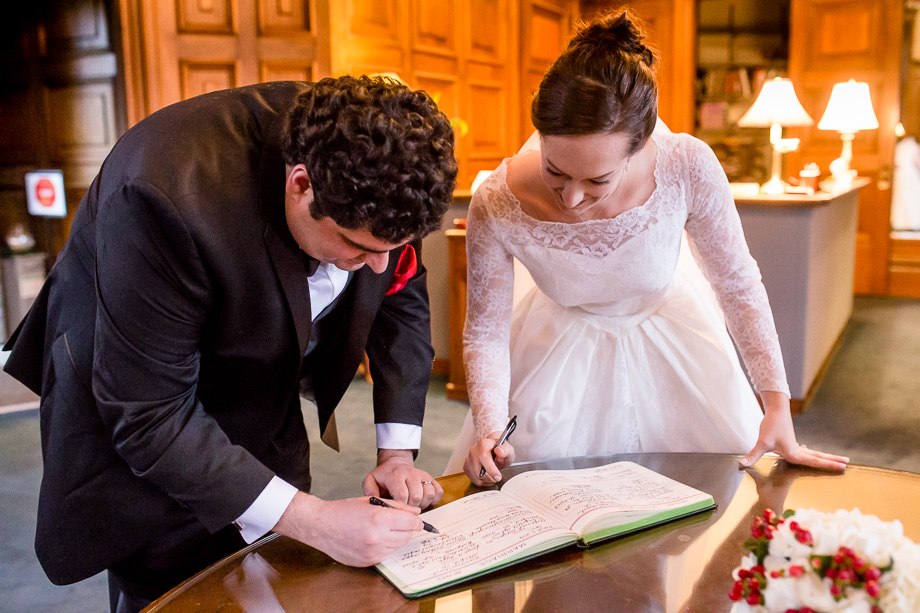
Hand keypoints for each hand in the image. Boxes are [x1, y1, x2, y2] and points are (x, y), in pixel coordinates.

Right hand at [272, 492, 421, 566]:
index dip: (416, 520)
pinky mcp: (367, 562)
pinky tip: (372, 538)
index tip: (416, 519)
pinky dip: (384, 546)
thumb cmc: (344, 510)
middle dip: (406, 528)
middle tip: (396, 521)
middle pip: (407, 536)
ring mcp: (372, 553)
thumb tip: (416, 513)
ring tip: (380, 528)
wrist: (321, 526)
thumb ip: (397, 507)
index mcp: (379, 519)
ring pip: (397, 546)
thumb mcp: (372, 501)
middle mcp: (377, 538)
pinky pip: (386, 554)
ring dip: (395, 538)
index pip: (411, 523)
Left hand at [362, 449, 443, 508]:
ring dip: (423, 504)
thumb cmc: (384, 476)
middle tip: (405, 508)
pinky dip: (434, 499)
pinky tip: (424, 500)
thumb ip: (369, 491)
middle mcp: (411, 473)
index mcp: (395, 475)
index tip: (397, 509)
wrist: (395, 463)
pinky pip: (438, 491)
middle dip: (411, 507)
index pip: (402, 495)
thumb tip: (374, 502)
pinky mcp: (431, 478)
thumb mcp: (371, 480)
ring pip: (429, 494)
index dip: (400, 506)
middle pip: (417, 496)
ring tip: (414, 504)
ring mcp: (422, 475)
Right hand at [464, 431, 515, 485]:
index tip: (498, 477)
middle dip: (491, 477)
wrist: (494, 451)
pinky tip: (487, 476)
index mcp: (483, 443)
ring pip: (476, 477)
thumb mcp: (508, 450)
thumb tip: (499, 451)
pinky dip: (482, 482)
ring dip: (487, 480)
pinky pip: (474, 480)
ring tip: (493, 475)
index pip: (484, 457)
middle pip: (479, 470)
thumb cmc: (502, 451)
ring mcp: (468, 459)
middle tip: (498, 476)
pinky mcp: (466, 467)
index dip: (491, 469)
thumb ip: (506, 450)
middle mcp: (473, 450)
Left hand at [739, 391, 847, 470]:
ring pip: (813, 453)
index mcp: (794, 453)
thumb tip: (741, 464)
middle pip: (818, 457)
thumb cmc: (770, 425)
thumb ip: (753, 455)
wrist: (775, 408)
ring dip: (824, 457)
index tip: (843, 467)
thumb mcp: (762, 442)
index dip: (829, 465)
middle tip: (848, 463)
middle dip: (832, 461)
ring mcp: (795, 445)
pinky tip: (808, 451)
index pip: (815, 462)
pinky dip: (812, 453)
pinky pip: (805, 450)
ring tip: (837, 460)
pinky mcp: (790, 441)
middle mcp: (797, 450)